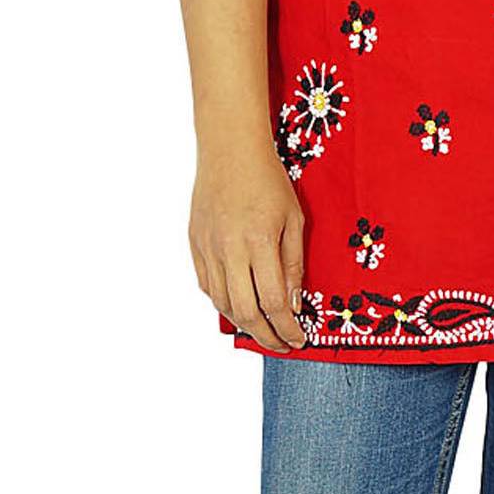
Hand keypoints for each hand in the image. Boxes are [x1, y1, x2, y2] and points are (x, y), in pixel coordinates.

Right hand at [188, 143, 307, 352]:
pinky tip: (239, 305)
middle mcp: (230, 250)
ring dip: (244, 324)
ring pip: (223, 304)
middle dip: (266, 336)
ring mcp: (208, 249)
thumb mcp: (293, 218)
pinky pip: (208, 286)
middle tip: (281, 344)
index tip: (298, 339)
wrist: (230, 149)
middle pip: (245, 312)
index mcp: (259, 241)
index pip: (274, 302)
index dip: (287, 328)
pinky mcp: (195, 245)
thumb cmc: (268, 179)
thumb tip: (294, 304)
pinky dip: (223, 303)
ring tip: (263, 330)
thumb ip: (293, 263)